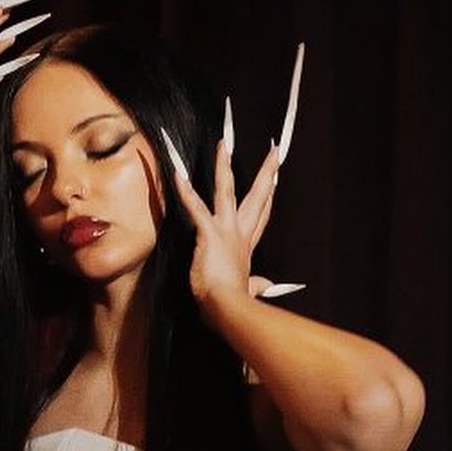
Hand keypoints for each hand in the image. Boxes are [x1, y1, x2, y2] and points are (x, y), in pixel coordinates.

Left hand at [170, 136, 280, 310]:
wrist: (226, 307)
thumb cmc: (232, 303)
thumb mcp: (247, 290)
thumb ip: (257, 285)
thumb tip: (267, 285)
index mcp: (247, 247)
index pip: (260, 217)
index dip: (267, 198)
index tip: (273, 182)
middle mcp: (240, 234)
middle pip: (258, 197)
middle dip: (266, 172)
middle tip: (274, 151)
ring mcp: (226, 231)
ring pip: (227, 191)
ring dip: (223, 166)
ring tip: (223, 143)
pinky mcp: (210, 233)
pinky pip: (195, 207)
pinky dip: (186, 191)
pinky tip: (177, 174)